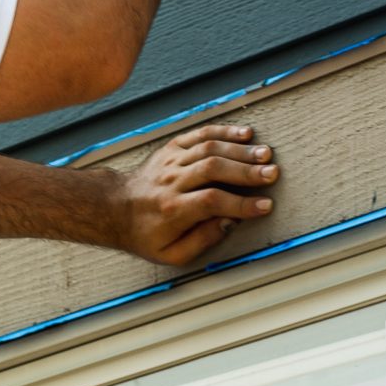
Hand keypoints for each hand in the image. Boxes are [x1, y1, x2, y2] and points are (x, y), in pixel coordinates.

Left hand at [117, 121, 278, 265]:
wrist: (114, 208)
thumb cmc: (145, 234)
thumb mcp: (170, 254)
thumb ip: (202, 241)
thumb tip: (230, 222)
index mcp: (172, 209)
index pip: (212, 201)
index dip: (241, 203)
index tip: (265, 206)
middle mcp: (171, 181)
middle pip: (213, 169)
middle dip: (246, 171)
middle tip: (272, 173)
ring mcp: (171, 161)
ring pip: (209, 148)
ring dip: (240, 150)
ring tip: (266, 154)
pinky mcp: (171, 148)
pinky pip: (199, 135)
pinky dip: (223, 132)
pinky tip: (245, 134)